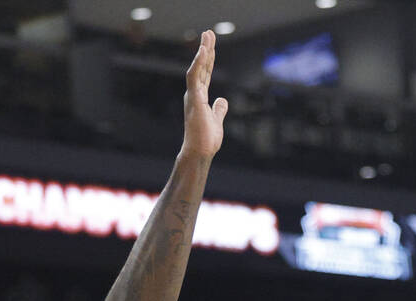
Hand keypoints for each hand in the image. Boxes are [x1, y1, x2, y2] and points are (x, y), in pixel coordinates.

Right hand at [181, 30, 227, 160]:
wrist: (200, 153)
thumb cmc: (206, 141)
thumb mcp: (216, 121)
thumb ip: (219, 109)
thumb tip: (222, 100)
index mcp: (200, 98)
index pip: (205, 74)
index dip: (209, 60)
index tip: (211, 46)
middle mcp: (194, 94)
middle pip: (201, 67)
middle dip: (206, 49)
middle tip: (209, 33)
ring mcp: (193, 96)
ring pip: (197, 68)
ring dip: (202, 51)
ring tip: (207, 36)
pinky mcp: (193, 99)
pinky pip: (194, 77)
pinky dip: (198, 63)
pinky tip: (203, 51)